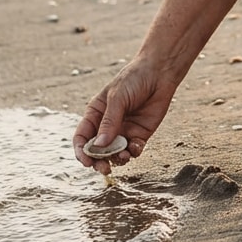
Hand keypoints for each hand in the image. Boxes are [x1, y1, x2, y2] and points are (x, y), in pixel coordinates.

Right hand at [72, 57, 177, 173]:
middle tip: (105, 168)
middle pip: (97, 151)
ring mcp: (123, 131)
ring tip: (123, 155)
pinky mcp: (139, 134)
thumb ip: (109, 122)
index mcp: (95, 114)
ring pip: (115, 154)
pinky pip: (133, 150)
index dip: (82, 152)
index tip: (87, 162)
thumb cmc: (134, 79)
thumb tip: (99, 146)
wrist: (159, 73)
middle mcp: (107, 125)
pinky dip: (133, 152)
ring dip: (117, 159)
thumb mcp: (118, 98)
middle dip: (99, 162)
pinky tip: (136, 146)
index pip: (82, 137)